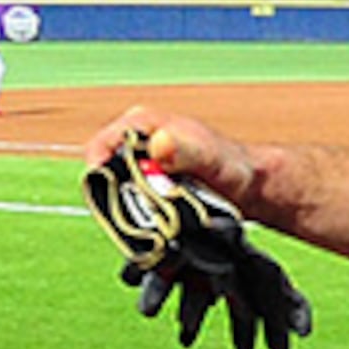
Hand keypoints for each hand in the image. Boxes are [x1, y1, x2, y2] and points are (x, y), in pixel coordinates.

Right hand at [85, 108, 261, 209]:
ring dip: (130, 211)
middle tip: (143, 215)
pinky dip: (139, 217)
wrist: (249, 186)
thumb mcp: (209, 158)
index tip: (111, 198)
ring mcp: (139, 167)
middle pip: (104, 175)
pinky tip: (158, 224)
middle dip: (117, 198)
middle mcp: (135, 144)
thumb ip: (184, 150)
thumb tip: (159, 143)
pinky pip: (129, 204)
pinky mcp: (145, 187)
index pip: (100, 146)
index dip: (99, 173)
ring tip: (157, 220)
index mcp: (142, 124)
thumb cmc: (232, 166)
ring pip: (115, 193)